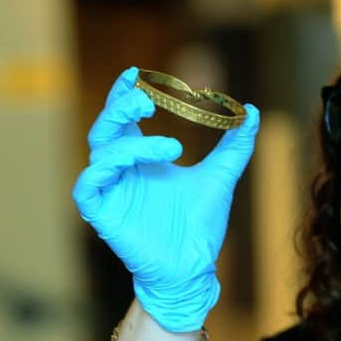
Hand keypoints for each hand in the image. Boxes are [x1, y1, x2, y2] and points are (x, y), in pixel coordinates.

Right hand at [72, 67, 259, 331]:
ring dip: (128, 141)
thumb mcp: (220, 177)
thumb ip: (235, 146)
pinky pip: (88, 184)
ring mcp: (111, 191)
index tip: (135, 72)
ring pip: (100, 151)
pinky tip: (131, 163)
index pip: (126, 119)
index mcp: (144, 160)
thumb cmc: (200, 225)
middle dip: (120, 108)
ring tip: (172, 147)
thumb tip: (252, 112)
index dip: (125, 94)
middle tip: (145, 98)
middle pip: (107, 128)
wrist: (193, 267)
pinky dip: (105, 167)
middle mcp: (123, 171)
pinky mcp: (102, 213)